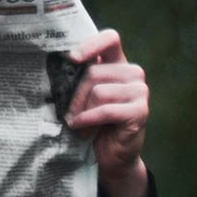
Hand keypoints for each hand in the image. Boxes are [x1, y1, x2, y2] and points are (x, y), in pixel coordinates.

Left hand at [64, 29, 149, 196]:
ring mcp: (140, 91)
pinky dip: (89, 121)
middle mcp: (132, 74)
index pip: (110, 39)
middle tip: (70, 115)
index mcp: (118, 64)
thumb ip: (78, 80)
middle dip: (75, 96)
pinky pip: (105, 110)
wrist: (109, 157)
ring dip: (82, 112)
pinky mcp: (140, 111)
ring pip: (98, 91)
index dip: (91, 45)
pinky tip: (82, 130)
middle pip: (94, 72)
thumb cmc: (92, 125)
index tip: (72, 58)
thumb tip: (56, 67)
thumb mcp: (83, 99)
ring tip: (79, 125)